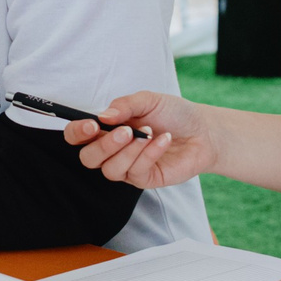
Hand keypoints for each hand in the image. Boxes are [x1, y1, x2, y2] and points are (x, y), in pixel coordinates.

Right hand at [65, 91, 214, 187]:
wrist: (203, 131)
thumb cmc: (174, 114)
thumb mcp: (149, 100)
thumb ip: (125, 105)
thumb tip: (103, 117)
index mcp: (106, 129)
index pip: (78, 136)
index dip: (77, 133)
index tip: (91, 125)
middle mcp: (112, 150)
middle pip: (88, 158)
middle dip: (104, 145)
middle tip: (126, 131)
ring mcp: (127, 167)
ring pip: (110, 169)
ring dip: (129, 150)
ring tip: (149, 133)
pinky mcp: (144, 179)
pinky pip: (136, 172)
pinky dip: (149, 154)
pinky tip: (162, 140)